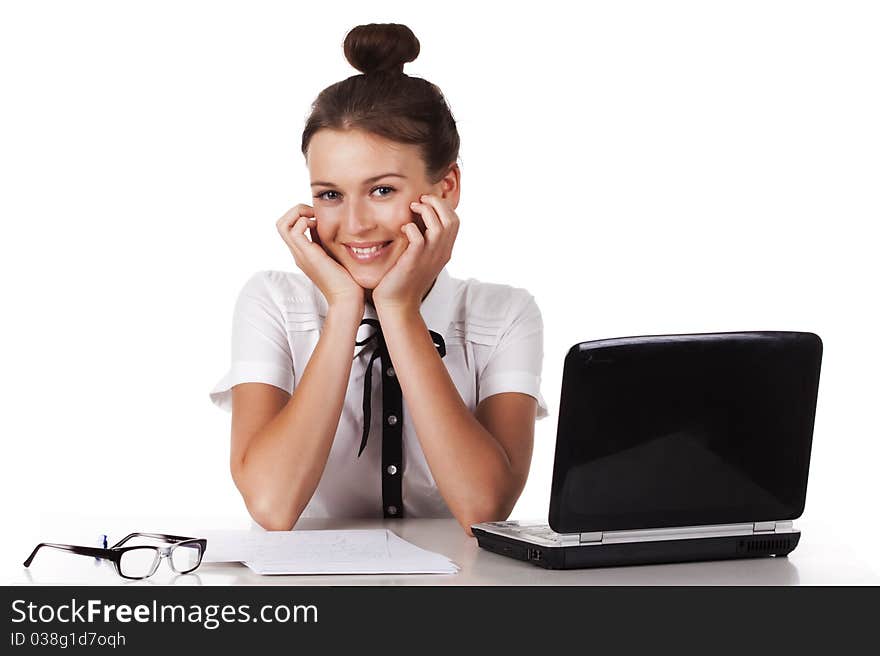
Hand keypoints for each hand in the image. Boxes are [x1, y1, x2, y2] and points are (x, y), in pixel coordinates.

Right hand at [276, 204, 363, 310]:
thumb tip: (328, 226)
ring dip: (299, 213)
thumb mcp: (335, 255)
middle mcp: (298, 253)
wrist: (347, 298)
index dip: (300, 215)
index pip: (289, 227)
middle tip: (314, 214)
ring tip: (315, 219)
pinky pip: (295, 231)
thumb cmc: (347, 280)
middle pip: (281, 224)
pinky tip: (319, 227)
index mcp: (303, 253)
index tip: (318, 217)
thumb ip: (329, 243)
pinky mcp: (308, 256)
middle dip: (296, 210)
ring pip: (283, 225)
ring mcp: (300, 255)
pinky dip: (305, 222)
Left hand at [372, 193, 459, 312]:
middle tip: (421, 199)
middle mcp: (441, 253)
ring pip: (439, 226)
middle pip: (451, 219)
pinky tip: (404, 228)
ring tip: (413, 207)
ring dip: (426, 210)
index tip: (428, 201)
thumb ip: (425, 241)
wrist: (397, 304)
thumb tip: (418, 220)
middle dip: (437, 203)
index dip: (443, 206)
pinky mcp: (414, 262)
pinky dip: (412, 227)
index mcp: (444, 251)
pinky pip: (418, 238)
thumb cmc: (404, 279)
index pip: (455, 221)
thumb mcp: (421, 258)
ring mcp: (429, 258)